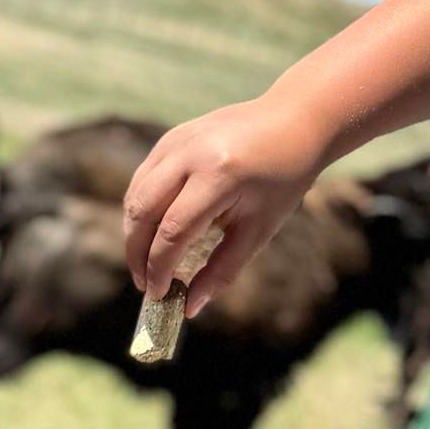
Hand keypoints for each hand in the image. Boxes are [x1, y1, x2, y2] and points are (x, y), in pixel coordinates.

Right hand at [122, 96, 330, 316]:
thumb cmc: (283, 180)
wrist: (296, 120)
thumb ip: (221, 270)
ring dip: (134, 235)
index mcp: (219, 175)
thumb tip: (190, 308)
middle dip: (137, 255)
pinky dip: (141, 210)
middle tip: (144, 284)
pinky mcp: (172, 138)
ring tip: (146, 261)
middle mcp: (191, 153)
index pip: (172, 232)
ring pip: (135, 196)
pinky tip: (152, 232)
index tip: (159, 295)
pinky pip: (142, 180)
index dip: (159, 269)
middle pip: (143, 213)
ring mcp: (178, 140)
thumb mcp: (258, 230)